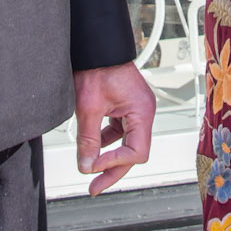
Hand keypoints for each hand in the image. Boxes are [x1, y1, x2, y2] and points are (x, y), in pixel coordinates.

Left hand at [75, 61, 156, 195]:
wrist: (96, 44)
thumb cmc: (97, 66)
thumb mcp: (88, 107)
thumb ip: (88, 139)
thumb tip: (87, 165)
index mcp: (142, 111)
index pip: (135, 152)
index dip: (114, 163)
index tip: (93, 168)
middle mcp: (143, 112)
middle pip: (133, 152)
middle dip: (112, 170)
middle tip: (94, 187)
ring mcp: (135, 109)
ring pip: (125, 143)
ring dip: (108, 157)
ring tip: (90, 169)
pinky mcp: (126, 107)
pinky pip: (119, 131)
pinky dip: (106, 141)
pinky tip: (93, 147)